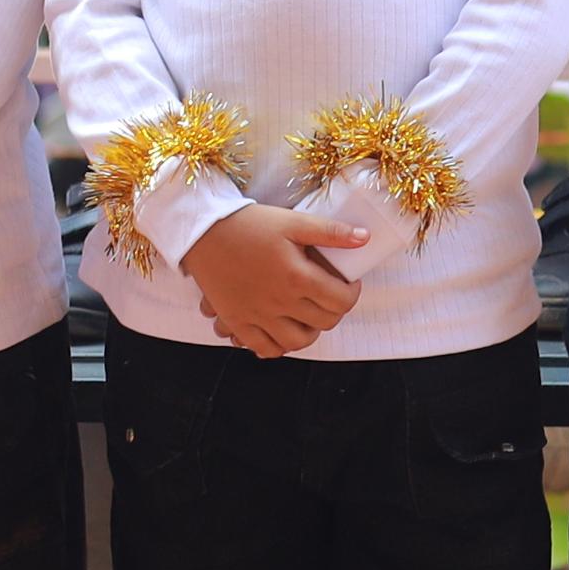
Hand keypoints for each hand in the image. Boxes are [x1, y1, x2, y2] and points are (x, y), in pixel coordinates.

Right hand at [179, 201, 365, 356]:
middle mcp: (278, 301)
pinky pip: (263, 348)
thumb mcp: (293, 221)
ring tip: (309, 315)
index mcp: (296, 276)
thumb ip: (331, 232)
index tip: (348, 282)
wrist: (203, 231)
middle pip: (324, 322)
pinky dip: (277, 345)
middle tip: (330, 296)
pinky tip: (281, 329)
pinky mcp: (237, 321)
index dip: (352, 293)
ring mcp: (256, 315)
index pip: (341, 301)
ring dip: (310, 332)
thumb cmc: (250, 224)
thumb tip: (365, 239)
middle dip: (335, 311)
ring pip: (296, 342)